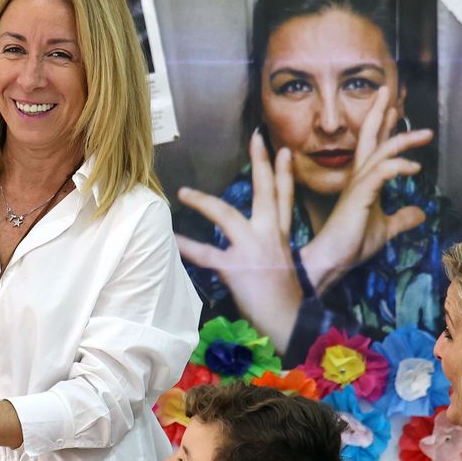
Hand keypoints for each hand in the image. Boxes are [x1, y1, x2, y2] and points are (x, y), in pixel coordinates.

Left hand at [175, 130, 304, 348]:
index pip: (285, 198)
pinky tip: (172, 238)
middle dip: (262, 163)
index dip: (284, 172)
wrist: (289, 323)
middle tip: (257, 137)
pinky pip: (206, 254)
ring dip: (204, 201)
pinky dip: (187, 246)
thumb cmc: (286, 303)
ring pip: (226, 215)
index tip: (283, 149)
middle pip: (267, 192)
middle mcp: (270, 237)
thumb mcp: (287, 270)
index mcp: (282, 238)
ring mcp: (253, 250)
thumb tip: (257, 249)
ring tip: (184, 192)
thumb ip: (272, 252)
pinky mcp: (236, 267)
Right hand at [298, 86, 434, 293]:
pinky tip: (414, 169)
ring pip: (380, 151)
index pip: (373, 147)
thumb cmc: (351, 244)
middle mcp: (358, 178)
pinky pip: (381, 172)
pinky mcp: (359, 195)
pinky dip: (399, 166)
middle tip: (389, 92)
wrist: (333, 261)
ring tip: (425, 133)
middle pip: (370, 138)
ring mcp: (358, 185)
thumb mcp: (386, 229)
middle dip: (380, 114)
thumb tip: (421, 213)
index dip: (382, 127)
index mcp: (362, 182)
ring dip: (403, 139)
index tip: (393, 110)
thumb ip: (401, 218)